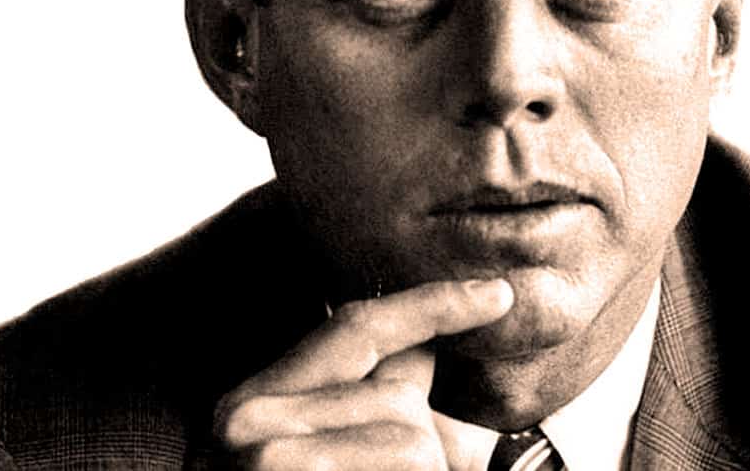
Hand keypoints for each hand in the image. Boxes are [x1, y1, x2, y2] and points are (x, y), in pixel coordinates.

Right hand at [214, 278, 513, 469]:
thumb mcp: (309, 450)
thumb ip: (365, 405)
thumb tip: (428, 351)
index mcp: (252, 400)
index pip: (358, 329)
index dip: (433, 305)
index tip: (500, 294)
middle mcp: (250, 421)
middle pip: (399, 403)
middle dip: (423, 447)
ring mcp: (268, 461)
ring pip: (413, 445)